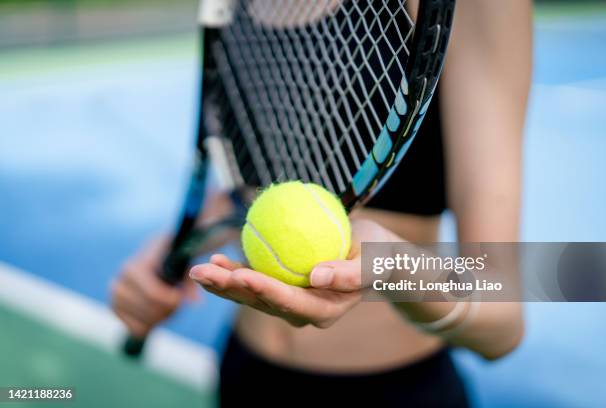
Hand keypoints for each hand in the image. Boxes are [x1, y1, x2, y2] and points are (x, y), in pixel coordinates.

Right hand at [110, 236, 199, 337]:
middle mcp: (119, 282)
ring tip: (169, 305)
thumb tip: (196, 302)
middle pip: (150, 311)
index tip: (181, 298)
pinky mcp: (115, 308)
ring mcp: (115, 297)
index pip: (153, 295)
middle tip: (177, 303)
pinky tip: (157, 312)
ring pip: (143, 323)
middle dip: (169, 311)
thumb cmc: (171, 260)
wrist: (154, 256)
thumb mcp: (184, 265)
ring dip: (161, 318)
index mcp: (134, 267)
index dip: (172, 302)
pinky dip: (151, 326)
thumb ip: (191, 281)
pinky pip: (136, 329)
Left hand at [189, 219, 392, 327]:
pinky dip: (236, 272)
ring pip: (253, 296)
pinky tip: (217, 258)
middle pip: (262, 302)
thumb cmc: (380, 256)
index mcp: (325, 309)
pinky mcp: (284, 289)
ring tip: (199, 268)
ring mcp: (292, 302)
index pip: (289, 302)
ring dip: (224, 283)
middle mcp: (304, 311)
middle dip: (230, 288)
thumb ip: (351, 273)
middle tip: (202, 271)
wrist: (377, 257)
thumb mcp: (375, 261)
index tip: (240, 273)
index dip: (263, 289)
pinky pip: (256, 282)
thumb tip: (316, 277)